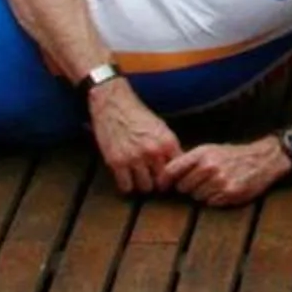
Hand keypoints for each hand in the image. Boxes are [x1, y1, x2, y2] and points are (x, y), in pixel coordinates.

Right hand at [87, 77, 180, 194]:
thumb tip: (177, 167)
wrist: (114, 103)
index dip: (172, 176)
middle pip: (161, 182)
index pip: (177, 171)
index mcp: (167, 142)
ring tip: (138, 177)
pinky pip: (126, 187)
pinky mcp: (117, 162)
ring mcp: (135, 158)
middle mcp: (153, 151)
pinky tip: (126, 177)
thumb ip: (169, 147)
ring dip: (141, 184)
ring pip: (145, 187)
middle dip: (157, 182)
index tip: (168, 178)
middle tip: (151, 178)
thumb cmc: (138, 114)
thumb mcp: (161, 127)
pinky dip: (126, 185)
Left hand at [161, 136, 291, 206]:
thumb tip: (164, 176)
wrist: (262, 158)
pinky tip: (224, 189)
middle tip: (201, 181)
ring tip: (215, 184)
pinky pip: (210, 203)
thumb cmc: (232, 155)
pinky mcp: (229, 193)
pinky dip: (215, 199)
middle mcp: (209, 166)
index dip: (164, 180)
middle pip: (182, 187)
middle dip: (188, 187)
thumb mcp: (210, 150)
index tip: (162, 186)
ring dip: (202, 194)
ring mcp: (219, 181)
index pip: (172, 170)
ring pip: (196, 197)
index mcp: (202, 153)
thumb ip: (188, 161)